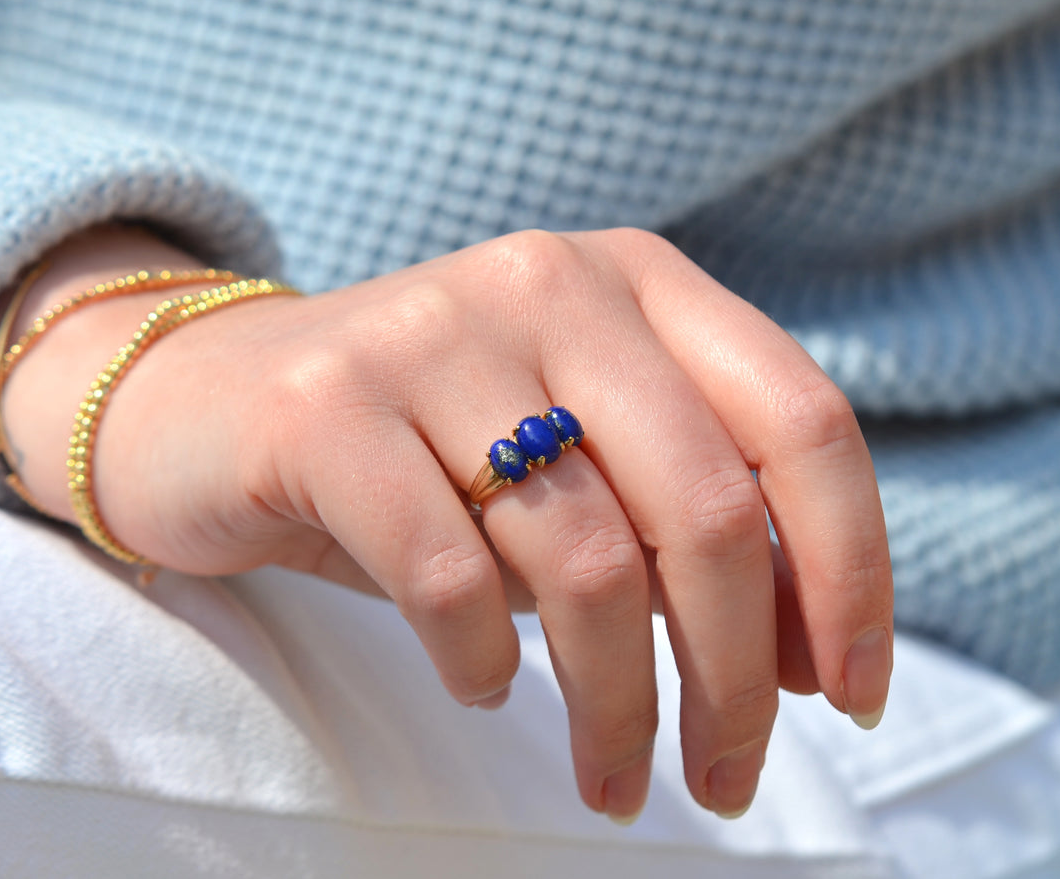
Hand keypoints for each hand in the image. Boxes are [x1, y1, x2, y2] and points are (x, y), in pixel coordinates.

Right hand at [0, 226, 892, 821]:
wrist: (206, 406)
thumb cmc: (423, 458)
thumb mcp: (577, 469)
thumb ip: (688, 533)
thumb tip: (815, 660)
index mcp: (638, 281)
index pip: (803, 423)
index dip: (853, 574)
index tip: (847, 699)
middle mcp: (549, 282)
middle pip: (707, 509)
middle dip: (737, 678)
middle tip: (724, 779)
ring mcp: (434, 332)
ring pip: (586, 559)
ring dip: (618, 705)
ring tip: (614, 777)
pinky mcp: (324, 404)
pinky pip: (446, 574)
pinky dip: (483, 662)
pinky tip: (484, 689)